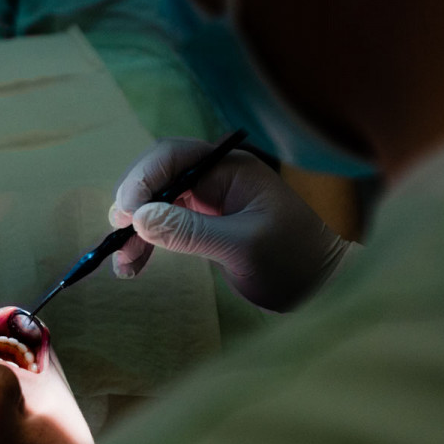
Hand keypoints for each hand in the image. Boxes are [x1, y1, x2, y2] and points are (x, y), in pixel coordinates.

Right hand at [110, 138, 350, 311]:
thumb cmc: (297, 260)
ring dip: (136, 231)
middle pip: (160, 179)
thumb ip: (192, 232)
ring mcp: (211, 202)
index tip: (125, 214)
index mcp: (232, 169)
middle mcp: (218, 178)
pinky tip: (135, 264)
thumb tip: (140, 217)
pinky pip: (167, 226)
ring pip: (158, 205)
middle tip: (116, 238)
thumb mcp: (243, 247)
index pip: (175, 157)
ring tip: (123, 266)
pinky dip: (149, 243)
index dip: (143, 179)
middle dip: (134, 207)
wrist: (327, 287)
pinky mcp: (207, 226)